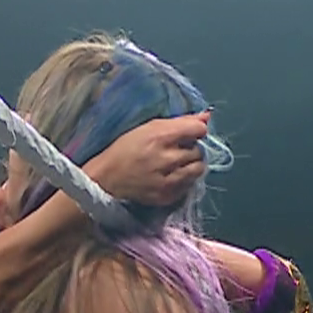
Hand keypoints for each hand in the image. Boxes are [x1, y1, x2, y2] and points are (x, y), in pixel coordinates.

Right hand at [84, 112, 210, 207]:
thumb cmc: (125, 149)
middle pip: (199, 151)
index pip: (198, 130)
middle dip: (191, 149)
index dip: (195, 131)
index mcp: (161, 136)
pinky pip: (189, 186)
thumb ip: (179, 122)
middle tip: (176, 151)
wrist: (106, 179)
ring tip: (177, 165)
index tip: (187, 135)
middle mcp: (167, 158)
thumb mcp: (148, 127)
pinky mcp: (167, 196)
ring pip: (198, 169)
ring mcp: (168, 180)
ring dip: (191, 165)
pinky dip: (184, 180)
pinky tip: (170, 177)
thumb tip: (207, 116)